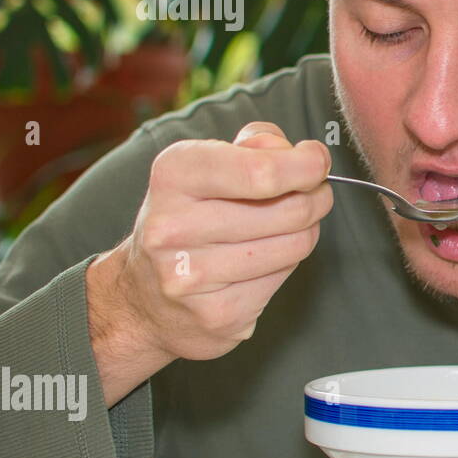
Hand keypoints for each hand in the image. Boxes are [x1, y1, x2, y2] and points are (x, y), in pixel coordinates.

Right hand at [93, 121, 332, 364]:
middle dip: (315, 198)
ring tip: (285, 227)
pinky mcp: (216, 314)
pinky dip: (285, 265)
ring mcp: (192, 276)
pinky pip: (283, 278)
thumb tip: (297, 151)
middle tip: (312, 194)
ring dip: (305, 231)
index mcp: (175, 175)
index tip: (315, 161)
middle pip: (291, 209)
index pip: (262, 170)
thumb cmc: (187, 218)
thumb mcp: (207, 164)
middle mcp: (174, 226)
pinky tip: (262, 260)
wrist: (141, 299)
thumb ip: (256, 144)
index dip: (306, 165)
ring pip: (296, 244)